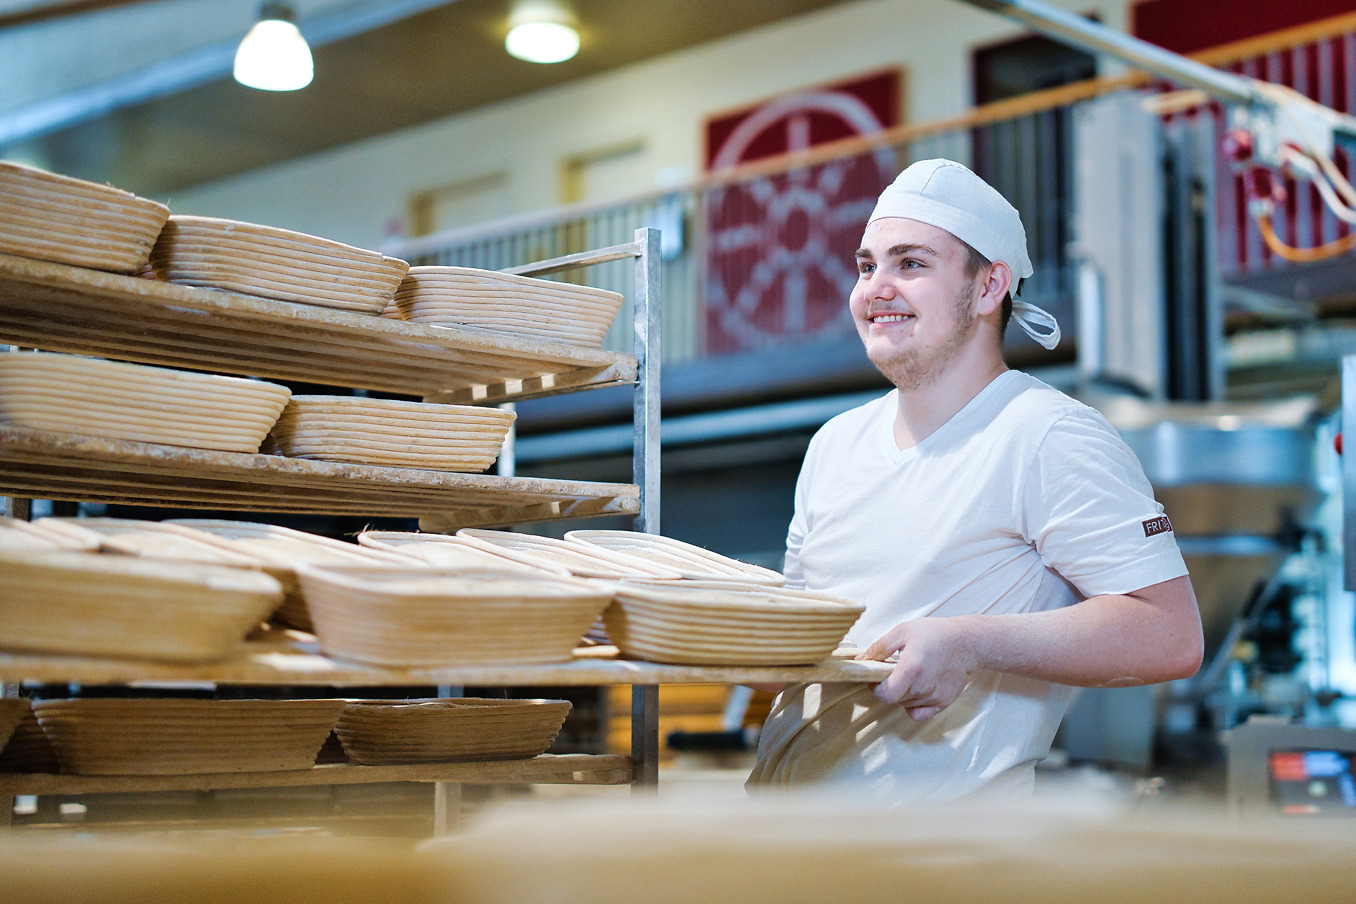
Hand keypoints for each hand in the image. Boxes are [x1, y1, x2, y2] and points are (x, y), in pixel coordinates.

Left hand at [856, 617, 977, 720]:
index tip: (874, 677)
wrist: (967, 642)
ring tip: (911, 673)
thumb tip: (861, 660)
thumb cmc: (935, 634)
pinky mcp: (943, 703)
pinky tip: (917, 689)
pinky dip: (913, 705)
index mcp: (911, 669)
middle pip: (893, 699)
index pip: (884, 694)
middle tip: (894, 670)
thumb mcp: (903, 632)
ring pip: (905, 704)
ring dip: (902, 693)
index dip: (874, 688)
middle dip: (888, 686)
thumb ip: (880, 647)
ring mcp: (934, 698)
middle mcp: (923, 687)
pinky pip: (919, 714)